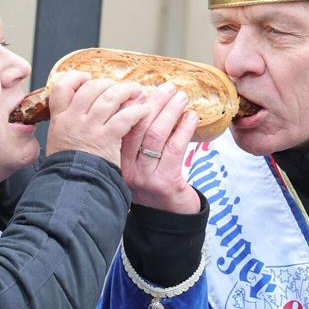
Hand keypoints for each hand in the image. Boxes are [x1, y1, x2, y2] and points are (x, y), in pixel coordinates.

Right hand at [45, 71, 150, 167]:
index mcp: (59, 119)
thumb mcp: (58, 142)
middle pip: (91, 87)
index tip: (87, 78)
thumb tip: (76, 110)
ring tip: (136, 92)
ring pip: (110, 97)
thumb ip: (66, 124)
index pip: (62, 87)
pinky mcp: (107, 138)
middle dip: (108, 83)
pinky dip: (137, 111)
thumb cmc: (68, 168)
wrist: (73, 187)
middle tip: (119, 87)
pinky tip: (144, 111)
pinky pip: (125, 117)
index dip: (76, 78)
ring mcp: (90, 128)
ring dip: (127, 91)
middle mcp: (73, 119)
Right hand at [121, 82, 200, 213]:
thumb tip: (147, 101)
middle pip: (137, 126)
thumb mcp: (139, 164)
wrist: (168, 221)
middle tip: (168, 86)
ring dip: (170, 111)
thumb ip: (138, 140)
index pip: (120, 126)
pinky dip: (184, 129)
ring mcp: (145, 177)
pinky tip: (191, 117)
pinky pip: (174, 148)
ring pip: (156, 135)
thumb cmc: (155, 186)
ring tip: (182, 97)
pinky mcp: (165, 183)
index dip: (131, 104)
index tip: (143, 87)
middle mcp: (127, 169)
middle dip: (154, 102)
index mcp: (116, 161)